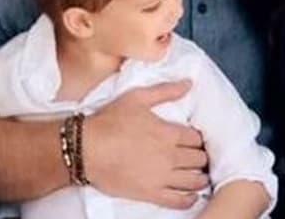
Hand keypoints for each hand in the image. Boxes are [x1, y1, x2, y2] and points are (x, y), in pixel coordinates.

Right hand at [85, 80, 207, 209]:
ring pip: (193, 180)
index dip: (198, 139)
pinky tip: (191, 197)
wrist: (84, 149)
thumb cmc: (109, 121)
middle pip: (198, 159)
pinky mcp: (149, 193)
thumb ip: (166, 91)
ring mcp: (161, 177)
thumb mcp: (138, 98)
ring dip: (200, 178)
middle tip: (197, 158)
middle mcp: (170, 156)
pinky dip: (188, 199)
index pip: (197, 138)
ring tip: (200, 177)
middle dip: (200, 157)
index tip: (195, 141)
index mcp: (169, 133)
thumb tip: (188, 83)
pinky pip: (177, 200)